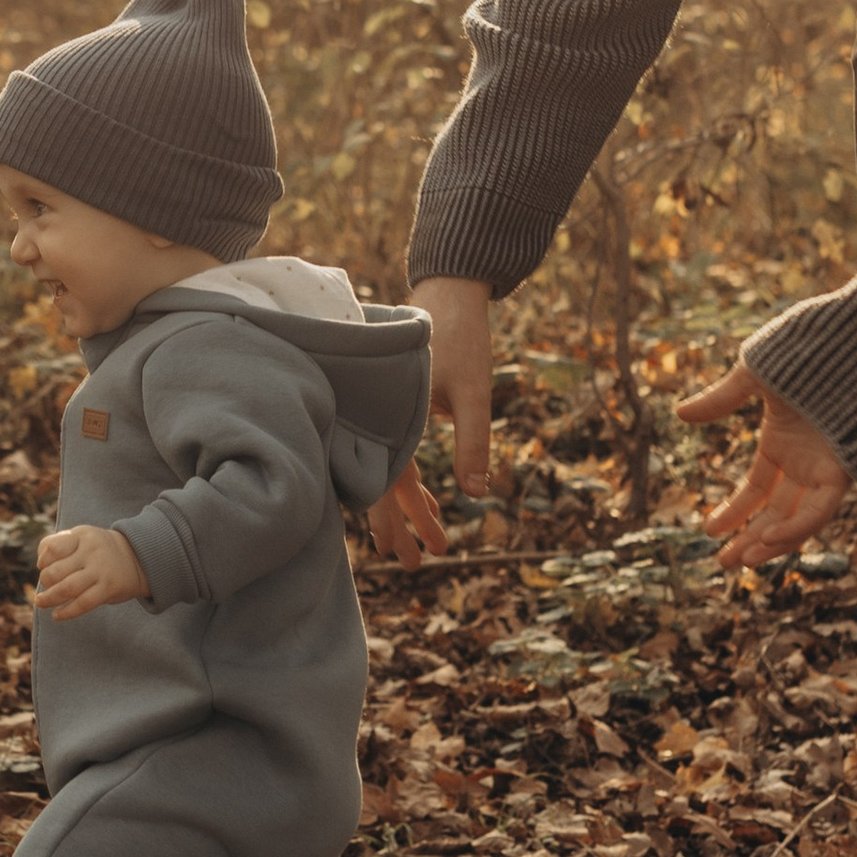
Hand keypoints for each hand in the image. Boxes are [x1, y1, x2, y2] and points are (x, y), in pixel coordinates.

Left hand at [33, 525, 149, 618]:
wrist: (137, 558)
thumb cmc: (97, 550)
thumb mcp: (80, 538)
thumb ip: (57, 545)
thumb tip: (40, 564)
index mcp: (81, 536)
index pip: (53, 548)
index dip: (43, 560)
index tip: (43, 566)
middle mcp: (91, 551)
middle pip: (56, 571)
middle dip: (45, 582)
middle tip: (45, 587)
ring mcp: (101, 570)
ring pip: (67, 589)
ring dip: (49, 599)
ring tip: (41, 603)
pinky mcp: (108, 588)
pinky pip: (83, 603)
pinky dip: (67, 612)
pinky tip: (57, 615)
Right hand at [361, 275, 489, 564]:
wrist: (448, 290)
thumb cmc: (461, 337)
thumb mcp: (474, 391)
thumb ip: (474, 441)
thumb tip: (477, 493)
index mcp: (391, 418)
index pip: (388, 484)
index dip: (398, 523)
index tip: (414, 557)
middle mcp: (379, 419)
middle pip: (384, 485)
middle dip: (401, 527)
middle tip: (418, 566)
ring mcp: (384, 414)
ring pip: (390, 471)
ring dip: (410, 508)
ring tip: (431, 545)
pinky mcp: (394, 407)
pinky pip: (394, 453)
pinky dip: (409, 480)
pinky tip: (429, 501)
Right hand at [675, 363, 853, 565]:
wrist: (851, 343)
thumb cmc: (805, 353)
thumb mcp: (754, 376)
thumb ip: (721, 399)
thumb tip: (679, 414)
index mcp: (784, 444)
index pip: (757, 491)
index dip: (734, 512)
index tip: (710, 530)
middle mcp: (805, 464)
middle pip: (777, 513)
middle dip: (751, 540)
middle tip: (724, 563)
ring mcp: (824, 469)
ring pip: (798, 519)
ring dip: (772, 543)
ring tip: (743, 560)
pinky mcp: (843, 470)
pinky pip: (820, 509)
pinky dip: (797, 527)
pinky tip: (770, 538)